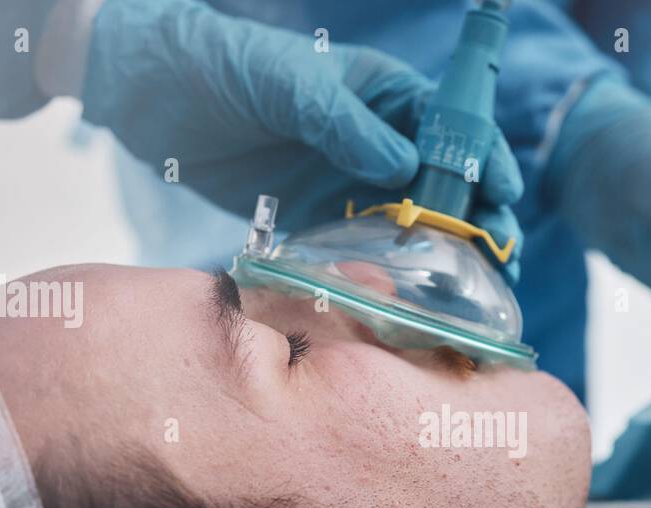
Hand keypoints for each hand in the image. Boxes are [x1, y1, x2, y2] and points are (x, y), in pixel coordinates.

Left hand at [80, 0, 522, 280]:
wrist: (147, 91)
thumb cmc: (219, 63)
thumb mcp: (284, 83)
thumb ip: (342, 123)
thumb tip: (404, 168)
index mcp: (380, 94)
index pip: (451, 124)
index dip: (484, 156)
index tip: (504, 190)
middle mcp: (375, 139)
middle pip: (445, 180)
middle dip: (478, 214)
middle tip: (499, 253)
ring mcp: (347, 181)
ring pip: (413, 220)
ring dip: (445, 252)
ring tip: (475, 285)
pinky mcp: (316, 217)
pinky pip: (363, 247)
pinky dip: (391, 272)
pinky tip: (413, 300)